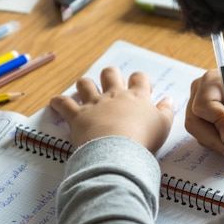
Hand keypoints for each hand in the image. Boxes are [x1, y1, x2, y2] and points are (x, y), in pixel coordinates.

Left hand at [50, 66, 174, 152]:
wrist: (119, 150)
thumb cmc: (143, 139)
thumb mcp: (163, 125)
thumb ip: (166, 110)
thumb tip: (169, 99)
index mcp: (136, 97)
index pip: (139, 78)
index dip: (140, 80)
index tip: (141, 87)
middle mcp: (114, 95)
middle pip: (110, 73)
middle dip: (111, 75)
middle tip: (112, 84)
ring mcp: (94, 104)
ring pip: (86, 84)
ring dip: (85, 85)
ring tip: (85, 91)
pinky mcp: (77, 116)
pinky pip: (63, 103)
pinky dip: (57, 102)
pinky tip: (55, 102)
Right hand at [185, 64, 223, 160]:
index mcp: (211, 81)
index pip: (202, 107)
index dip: (218, 123)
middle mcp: (201, 93)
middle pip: (195, 123)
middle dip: (218, 140)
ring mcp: (203, 107)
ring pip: (200, 134)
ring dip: (223, 144)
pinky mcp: (208, 120)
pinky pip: (208, 137)